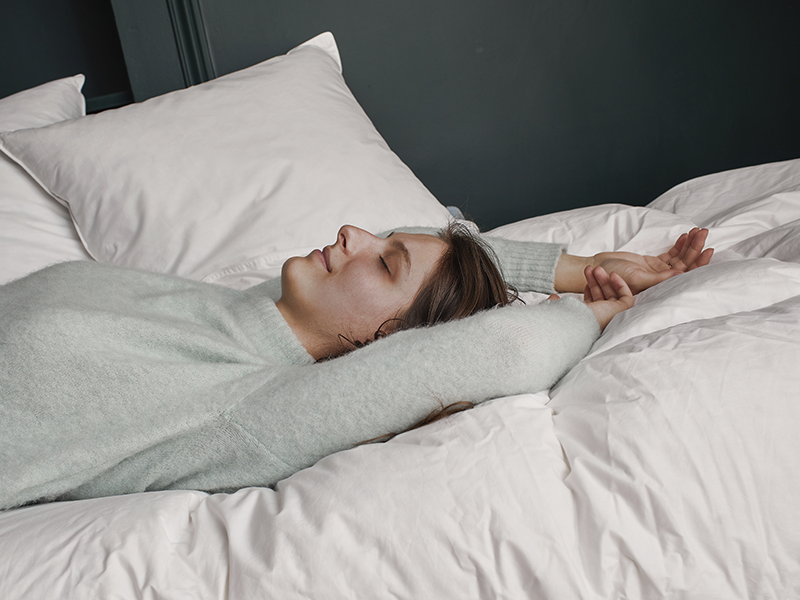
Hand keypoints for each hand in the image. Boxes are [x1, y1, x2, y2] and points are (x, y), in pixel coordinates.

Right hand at [583, 265, 634, 330]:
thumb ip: (628, 299)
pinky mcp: (587, 312)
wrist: (580, 322)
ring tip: (588, 268)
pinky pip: (590, 298)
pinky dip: (589, 289)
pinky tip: (587, 282)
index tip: (612, 274)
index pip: (623, 296)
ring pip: (599, 293)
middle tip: (597, 268)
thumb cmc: (602, 316)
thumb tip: (643, 291)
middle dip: (604, 279)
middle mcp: (610, 314)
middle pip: (610, 292)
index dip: (619, 283)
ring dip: (594, 280)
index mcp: (620, 315)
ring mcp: (598, 313)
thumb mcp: (623, 306)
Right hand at [593, 228, 713, 293]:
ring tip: (698, 230)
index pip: (687, 275)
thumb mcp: (637, 277)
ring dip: (690, 244)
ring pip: (680, 257)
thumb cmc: (614, 275)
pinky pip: (671, 254)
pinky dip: (679, 244)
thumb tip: (681, 276)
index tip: (708, 249)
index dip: (699, 263)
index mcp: (661, 287)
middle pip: (686, 263)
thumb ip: (659, 278)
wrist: (598, 269)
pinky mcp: (653, 263)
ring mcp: (659, 271)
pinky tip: (685, 235)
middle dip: (696, 248)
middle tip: (704, 233)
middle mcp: (663, 280)